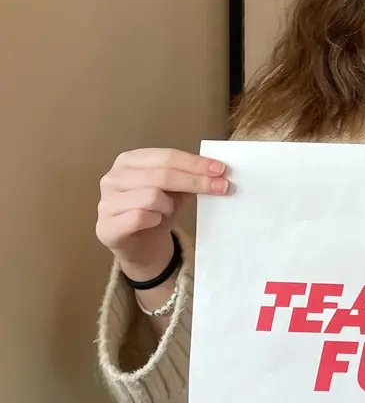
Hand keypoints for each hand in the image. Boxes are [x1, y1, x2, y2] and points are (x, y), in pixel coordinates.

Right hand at [96, 148, 229, 280]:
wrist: (140, 246)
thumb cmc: (157, 212)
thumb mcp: (176, 190)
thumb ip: (190, 177)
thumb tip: (217, 171)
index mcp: (130, 160)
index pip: (167, 156)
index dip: (195, 163)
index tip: (221, 169)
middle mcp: (113, 177)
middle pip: (162, 174)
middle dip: (195, 181)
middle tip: (221, 187)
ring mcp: (105, 201)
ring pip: (152, 196)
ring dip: (168, 206)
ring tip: (166, 212)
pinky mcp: (105, 226)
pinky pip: (141, 217)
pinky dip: (155, 219)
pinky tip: (154, 222)